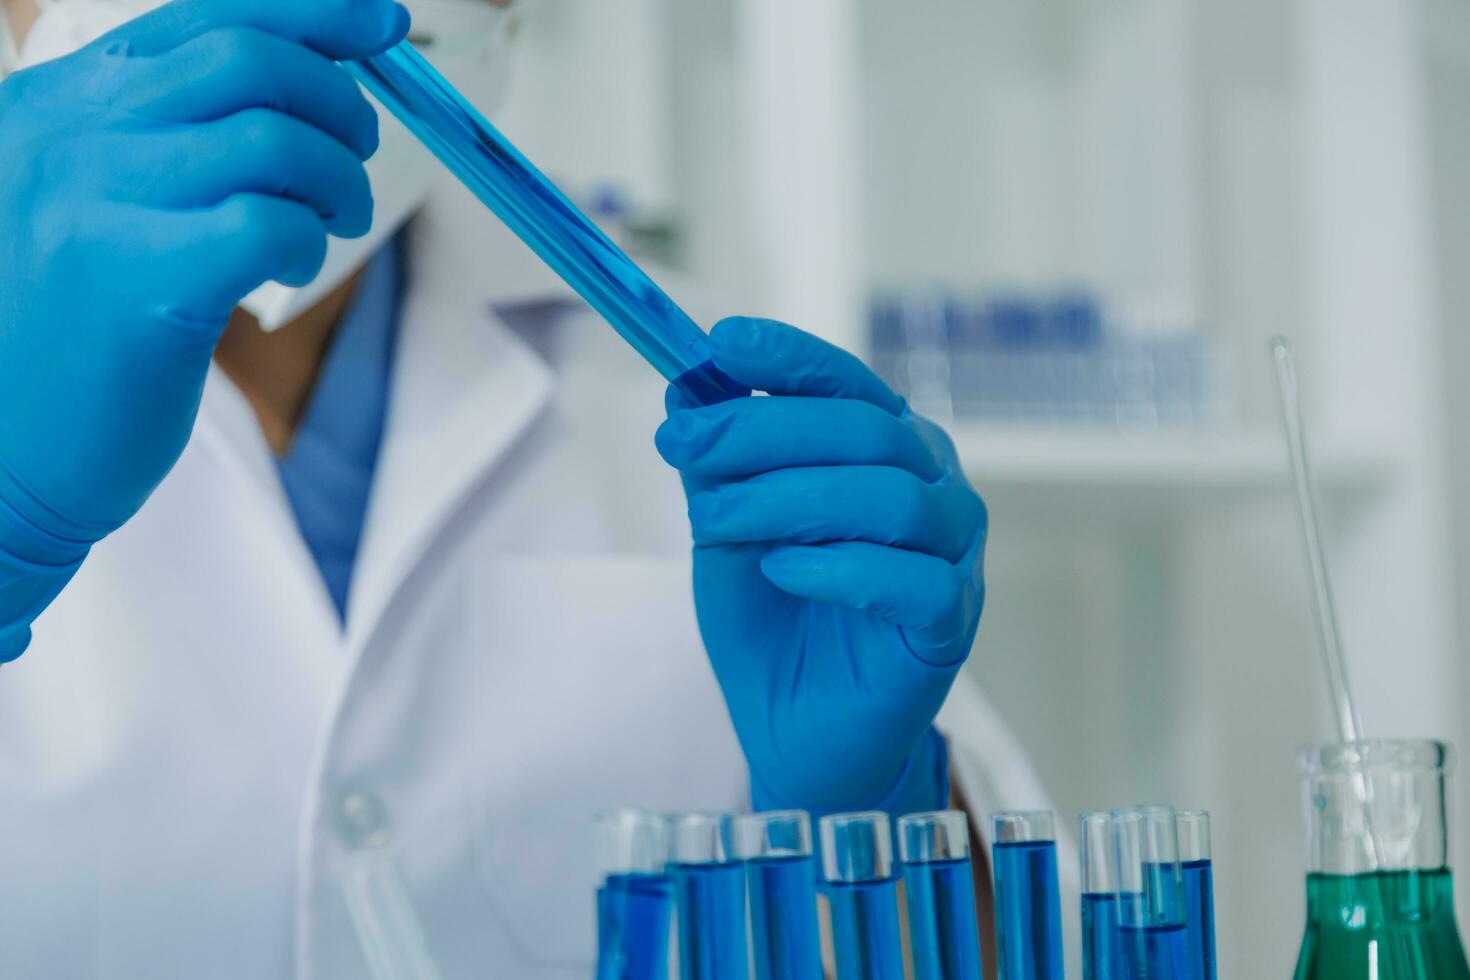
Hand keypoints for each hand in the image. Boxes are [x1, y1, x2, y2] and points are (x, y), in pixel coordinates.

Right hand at [0, 0, 410, 658]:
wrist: (3, 458)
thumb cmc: (64, 338)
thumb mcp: (90, 205)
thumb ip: (168, 139)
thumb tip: (304, 90)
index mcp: (55, 103)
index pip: (202, 15)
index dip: (311, 13)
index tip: (380, 22)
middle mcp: (65, 135)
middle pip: (247, 58)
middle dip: (337, 101)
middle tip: (359, 157)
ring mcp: (92, 202)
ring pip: (271, 139)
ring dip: (337, 179)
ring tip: (332, 224)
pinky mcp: (135, 281)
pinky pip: (268, 220)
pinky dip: (308, 238)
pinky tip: (292, 266)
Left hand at [656, 318, 987, 816]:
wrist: (791, 731)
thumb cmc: (772, 621)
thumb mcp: (726, 530)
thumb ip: (717, 465)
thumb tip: (686, 387)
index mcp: (884, 450)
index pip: (847, 383)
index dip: (789, 356)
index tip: (721, 342)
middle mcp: (931, 488)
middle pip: (866, 430)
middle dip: (763, 429)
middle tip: (684, 444)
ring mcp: (952, 555)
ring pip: (893, 498)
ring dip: (790, 498)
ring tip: (714, 522)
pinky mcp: (950, 622)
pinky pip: (913, 580)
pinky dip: (837, 567)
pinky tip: (780, 572)